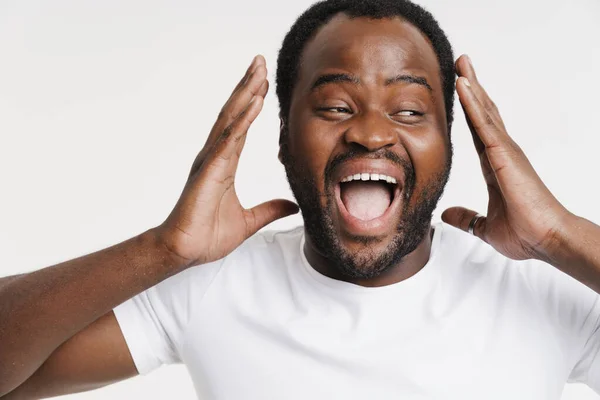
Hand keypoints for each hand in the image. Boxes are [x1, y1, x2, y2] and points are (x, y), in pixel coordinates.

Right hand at [155, 55, 298, 266]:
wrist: (185, 251)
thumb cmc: (207, 236)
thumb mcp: (249, 222)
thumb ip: (269, 211)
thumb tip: (292, 207)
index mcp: (225, 164)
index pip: (241, 126)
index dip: (252, 103)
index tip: (265, 84)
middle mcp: (216, 156)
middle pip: (234, 113)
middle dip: (248, 86)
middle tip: (260, 62)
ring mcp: (211, 160)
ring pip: (230, 119)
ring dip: (245, 93)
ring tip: (258, 70)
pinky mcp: (209, 170)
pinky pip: (228, 140)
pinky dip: (242, 120)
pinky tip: (254, 102)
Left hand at [441, 55, 571, 260]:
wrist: (545, 241)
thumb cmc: (525, 234)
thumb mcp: (485, 226)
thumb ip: (467, 218)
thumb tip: (446, 215)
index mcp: (495, 165)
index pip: (477, 131)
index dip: (469, 110)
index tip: (460, 91)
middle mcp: (501, 152)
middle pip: (483, 113)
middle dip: (472, 88)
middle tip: (461, 64)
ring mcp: (505, 151)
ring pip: (484, 112)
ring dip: (471, 87)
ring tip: (461, 64)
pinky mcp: (506, 154)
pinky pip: (484, 124)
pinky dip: (472, 104)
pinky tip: (463, 86)